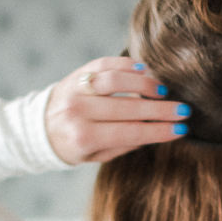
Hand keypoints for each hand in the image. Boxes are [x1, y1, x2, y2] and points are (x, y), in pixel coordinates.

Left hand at [45, 57, 190, 164]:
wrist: (39, 127)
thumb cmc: (73, 145)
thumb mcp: (95, 155)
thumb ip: (123, 144)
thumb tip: (154, 131)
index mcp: (83, 137)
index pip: (130, 133)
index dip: (158, 131)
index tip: (180, 129)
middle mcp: (78, 111)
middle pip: (127, 108)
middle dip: (160, 109)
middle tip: (182, 110)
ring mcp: (76, 89)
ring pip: (116, 81)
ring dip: (144, 85)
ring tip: (163, 91)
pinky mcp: (78, 73)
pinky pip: (105, 65)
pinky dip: (126, 66)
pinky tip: (144, 71)